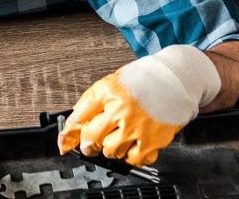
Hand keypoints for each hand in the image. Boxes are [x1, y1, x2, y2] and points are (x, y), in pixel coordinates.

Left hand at [58, 45, 220, 166]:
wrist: (173, 79)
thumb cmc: (143, 79)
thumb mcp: (112, 81)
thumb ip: (94, 99)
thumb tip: (77, 119)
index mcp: (108, 91)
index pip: (80, 116)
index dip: (69, 132)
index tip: (65, 141)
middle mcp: (120, 109)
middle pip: (92, 137)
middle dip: (88, 144)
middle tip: (90, 145)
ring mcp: (136, 126)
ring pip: (111, 151)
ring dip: (110, 148)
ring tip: (117, 139)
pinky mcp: (152, 140)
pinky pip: (134, 159)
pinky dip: (131, 156)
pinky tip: (132, 145)